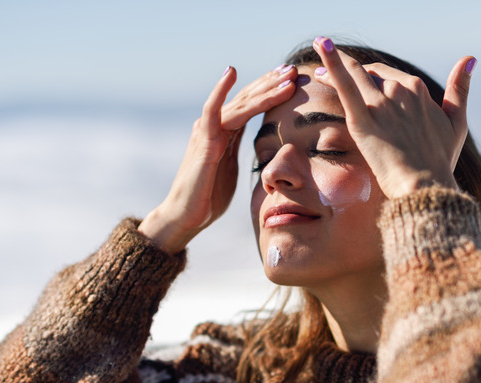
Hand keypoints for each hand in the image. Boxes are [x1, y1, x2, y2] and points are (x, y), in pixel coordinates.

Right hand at [139, 65, 297, 253]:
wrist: (186, 216)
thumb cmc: (208, 197)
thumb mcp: (231, 169)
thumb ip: (239, 152)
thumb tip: (259, 149)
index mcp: (225, 132)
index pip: (251, 105)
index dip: (271, 91)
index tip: (292, 79)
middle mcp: (215, 126)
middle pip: (247, 98)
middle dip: (271, 83)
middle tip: (294, 68)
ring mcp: (207, 131)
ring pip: (240, 103)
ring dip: (264, 88)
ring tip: (284, 75)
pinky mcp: (202, 141)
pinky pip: (212, 111)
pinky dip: (220, 90)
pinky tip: (231, 72)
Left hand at [311, 37, 474, 197]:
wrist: (425, 185)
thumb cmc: (440, 160)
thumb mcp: (456, 122)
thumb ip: (460, 89)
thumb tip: (470, 59)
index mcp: (418, 89)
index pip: (388, 75)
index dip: (372, 75)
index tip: (358, 77)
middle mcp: (399, 90)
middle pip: (369, 74)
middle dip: (350, 70)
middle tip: (326, 70)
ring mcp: (380, 103)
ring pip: (354, 74)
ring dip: (334, 62)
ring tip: (318, 57)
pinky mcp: (362, 119)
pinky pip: (344, 85)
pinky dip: (332, 63)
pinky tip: (321, 45)